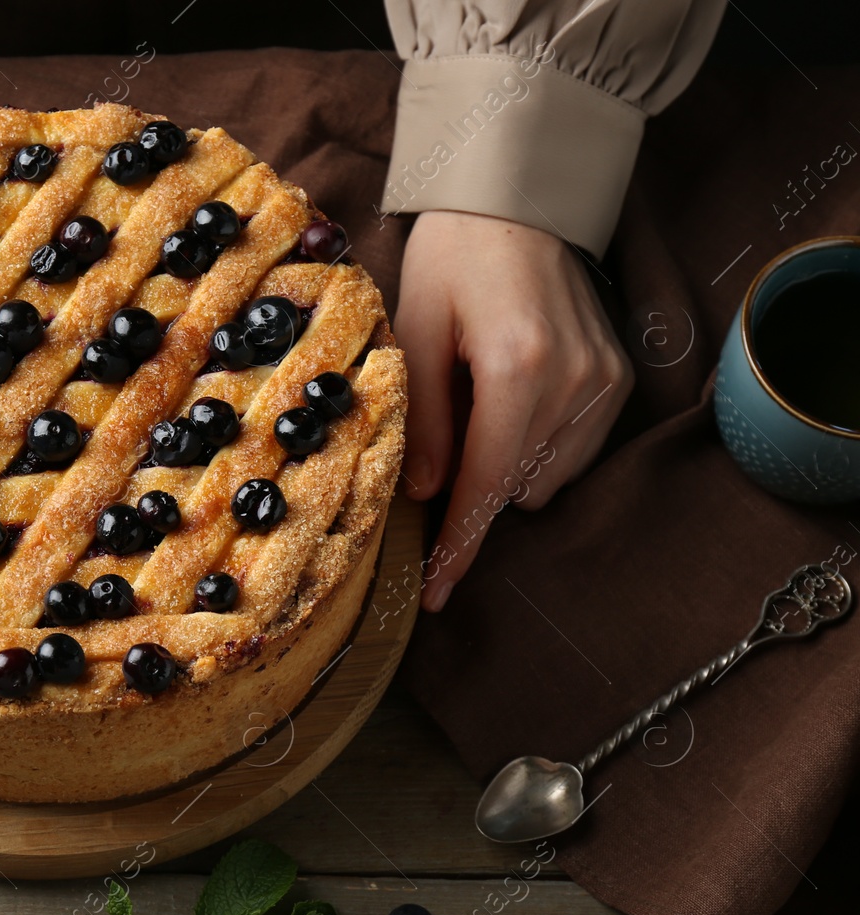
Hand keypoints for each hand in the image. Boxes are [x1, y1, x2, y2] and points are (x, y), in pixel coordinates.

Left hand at [395, 210, 632, 611]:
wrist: (518, 202)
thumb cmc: (454, 257)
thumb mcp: (416, 330)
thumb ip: (423, 416)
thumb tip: (424, 493)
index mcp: (519, 369)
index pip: (486, 484)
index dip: (458, 543)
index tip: (434, 592)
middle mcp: (575, 383)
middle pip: (515, 487)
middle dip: (469, 490)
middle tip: (435, 442)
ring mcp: (605, 383)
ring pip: (544, 477)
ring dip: (503, 465)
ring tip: (475, 401)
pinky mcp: (619, 380)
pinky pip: (572, 452)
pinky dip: (534, 447)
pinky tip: (509, 402)